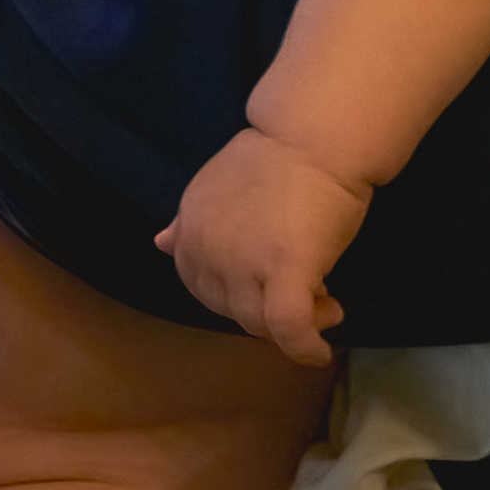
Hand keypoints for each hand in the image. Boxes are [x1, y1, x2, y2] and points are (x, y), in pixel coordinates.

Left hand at [155, 127, 370, 368]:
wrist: (312, 138)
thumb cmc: (276, 159)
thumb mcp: (214, 189)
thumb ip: (190, 223)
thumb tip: (162, 242)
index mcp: (189, 231)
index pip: (202, 288)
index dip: (239, 296)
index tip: (271, 287)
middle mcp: (206, 252)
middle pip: (231, 310)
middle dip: (267, 313)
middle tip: (310, 298)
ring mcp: (242, 264)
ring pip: (259, 324)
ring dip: (294, 327)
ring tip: (328, 307)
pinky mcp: (284, 271)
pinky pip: (289, 328)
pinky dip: (303, 348)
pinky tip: (319, 351)